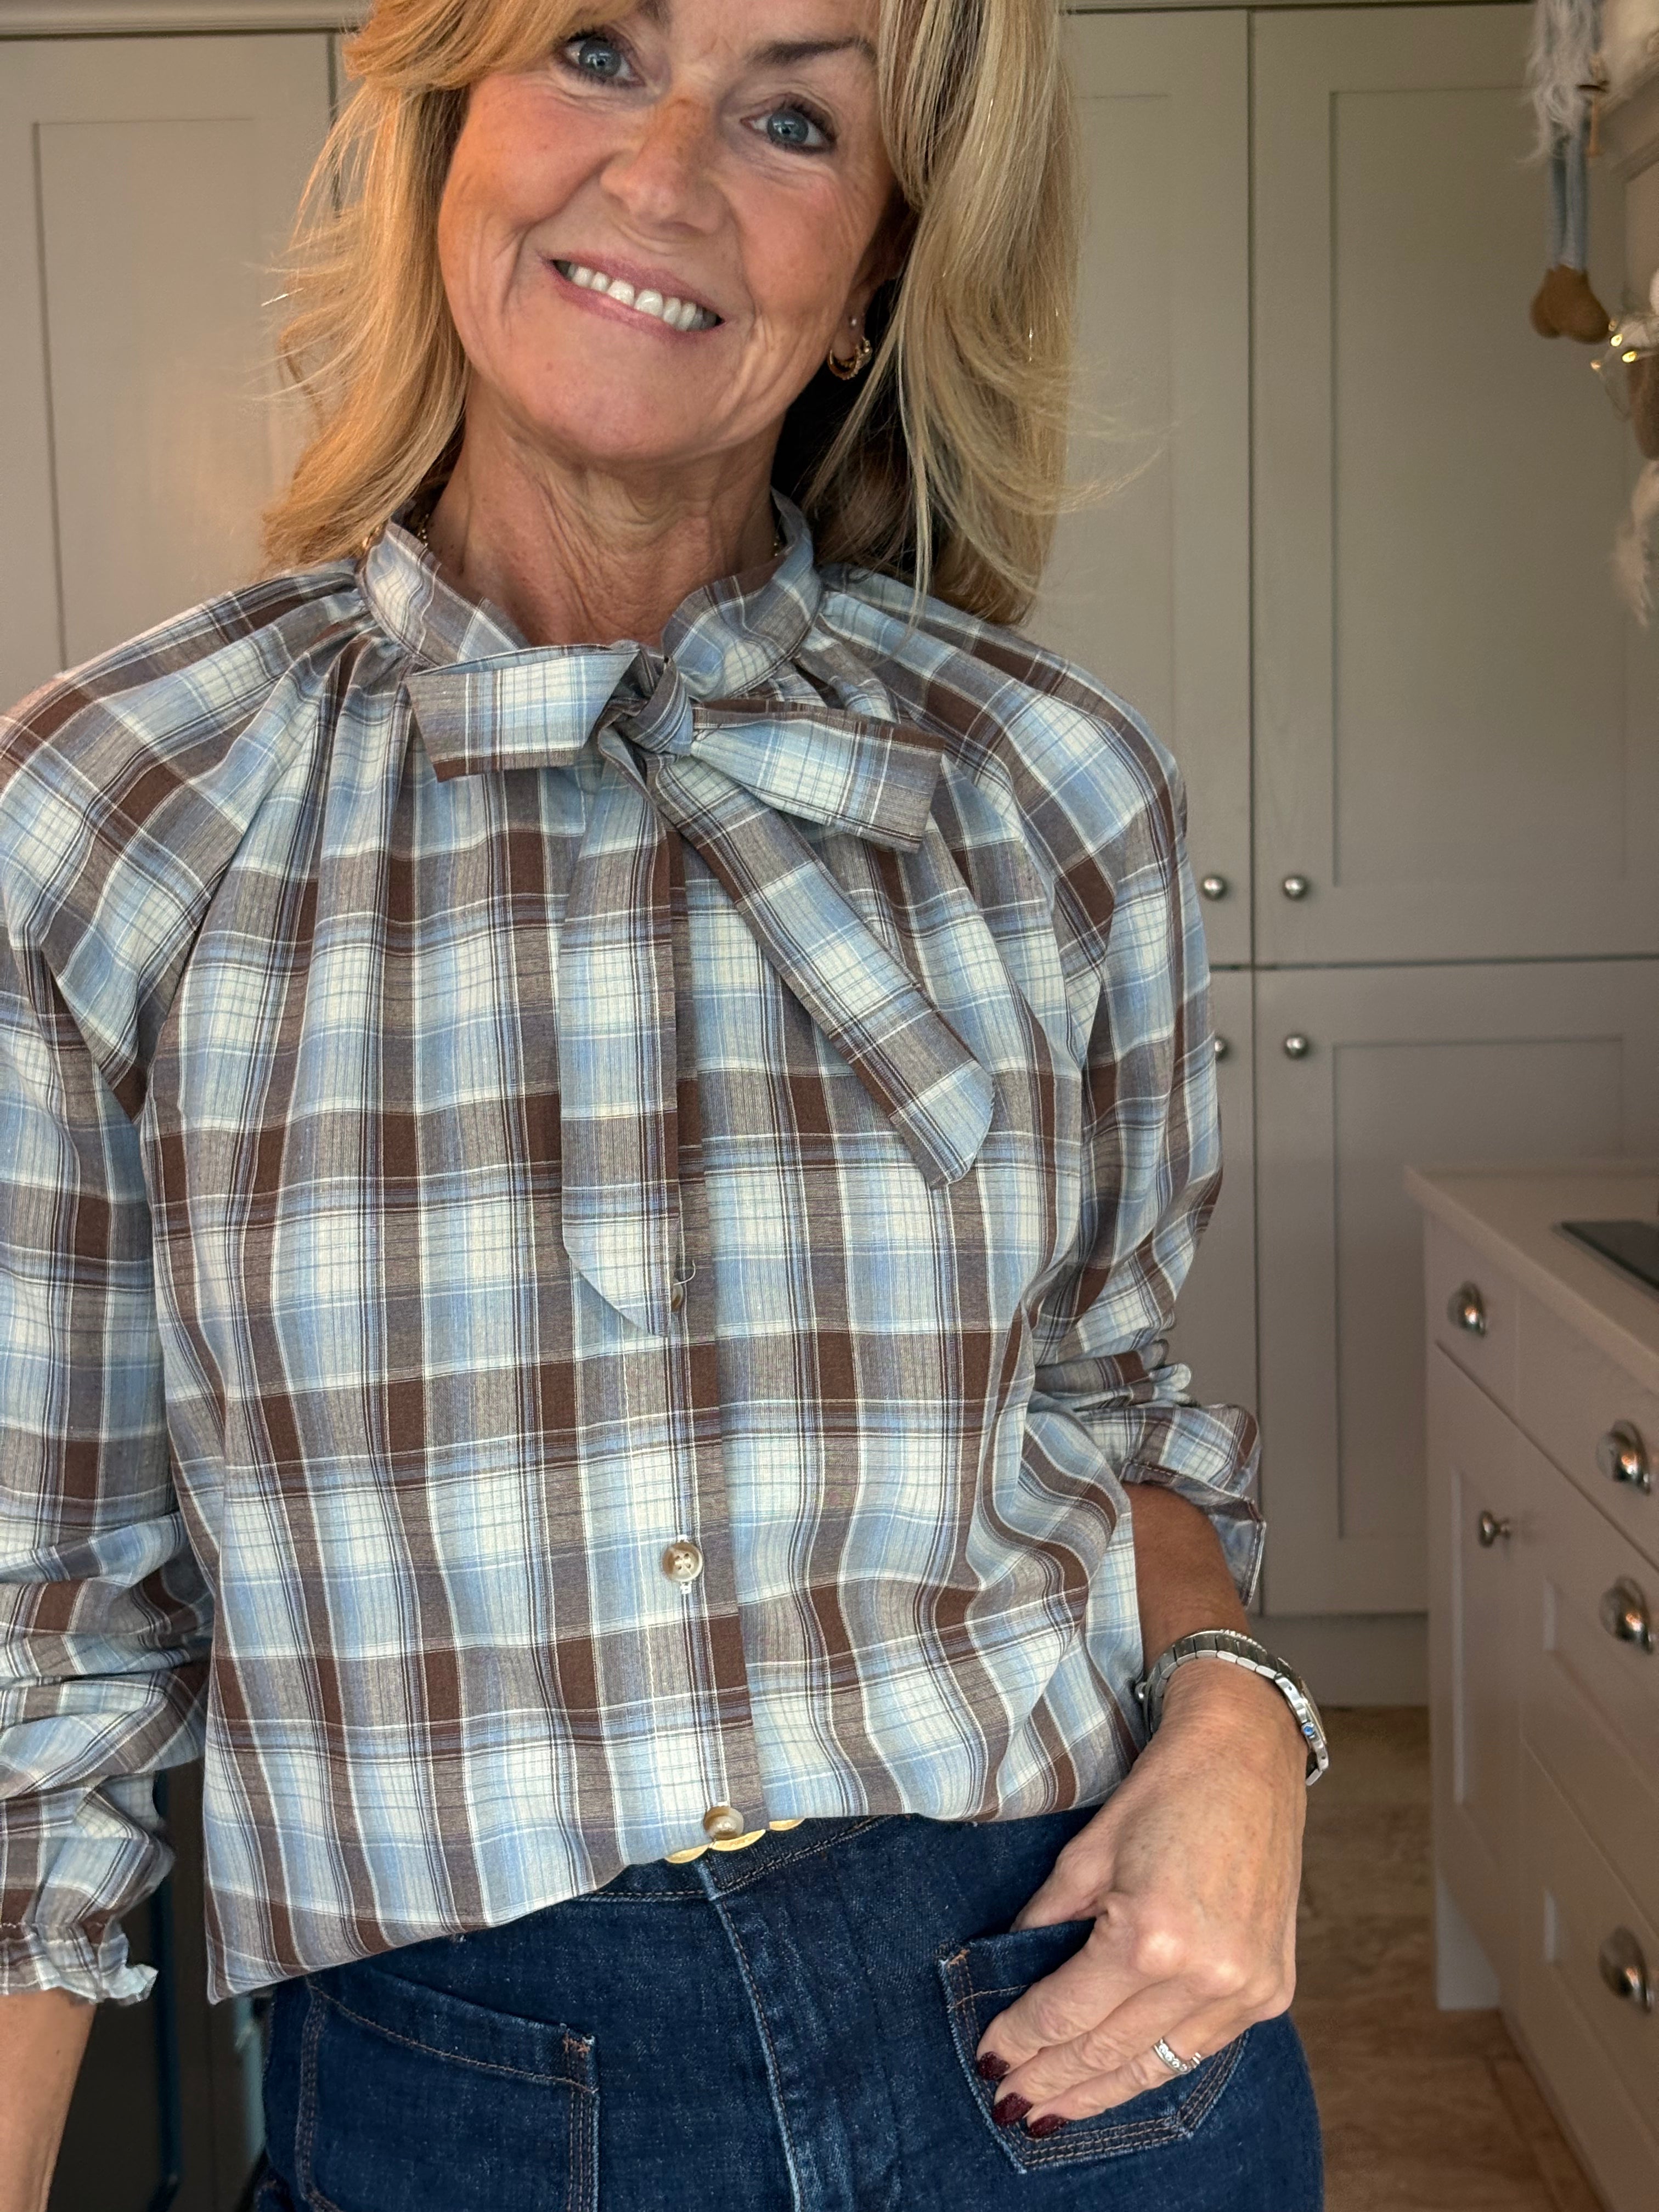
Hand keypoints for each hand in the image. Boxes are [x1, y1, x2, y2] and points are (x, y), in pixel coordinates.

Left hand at [972, 1663, 1306, 2130]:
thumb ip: (1047, 1919)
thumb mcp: (1088, 1851)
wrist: (1249, 1758)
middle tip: (1011, 2101)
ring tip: (1054, 2112)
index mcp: (1151, 1937)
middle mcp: (1205, 1977)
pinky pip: (1200, 2049)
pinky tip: (1120, 2079)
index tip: (988, 2058)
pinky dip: (1155, 2066)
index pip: (1066, 2013)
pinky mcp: (1272, 1992)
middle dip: (1052, 2079)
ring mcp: (1245, 1991)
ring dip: (1100, 2093)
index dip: (1021, 2039)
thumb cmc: (1165, 1791)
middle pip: (1107, 2051)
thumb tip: (1009, 1969)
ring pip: (1156, 2066)